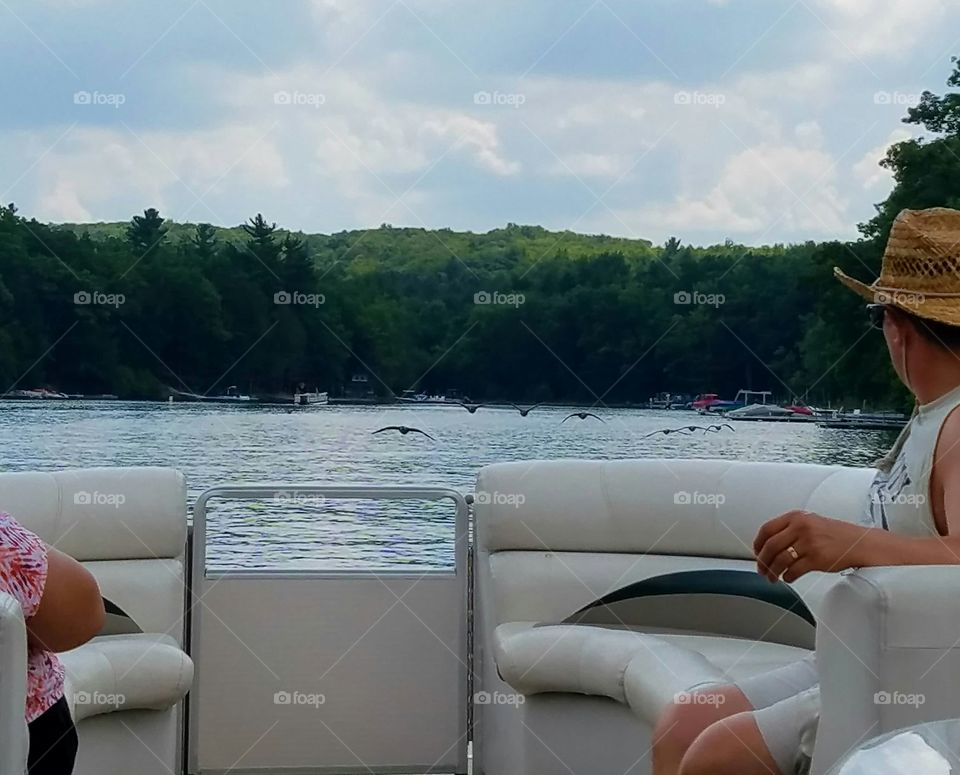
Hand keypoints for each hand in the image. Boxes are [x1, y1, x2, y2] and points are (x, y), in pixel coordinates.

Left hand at [753, 510, 871, 581]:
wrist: (861, 543)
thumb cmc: (837, 535)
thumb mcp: (811, 522)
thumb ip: (791, 529)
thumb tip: (769, 544)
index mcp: (796, 517)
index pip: (767, 529)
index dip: (758, 543)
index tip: (756, 552)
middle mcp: (801, 527)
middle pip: (770, 546)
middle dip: (762, 561)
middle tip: (761, 569)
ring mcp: (809, 543)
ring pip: (780, 560)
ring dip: (773, 572)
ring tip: (772, 577)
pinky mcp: (816, 559)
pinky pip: (794, 570)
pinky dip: (788, 577)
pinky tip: (788, 578)